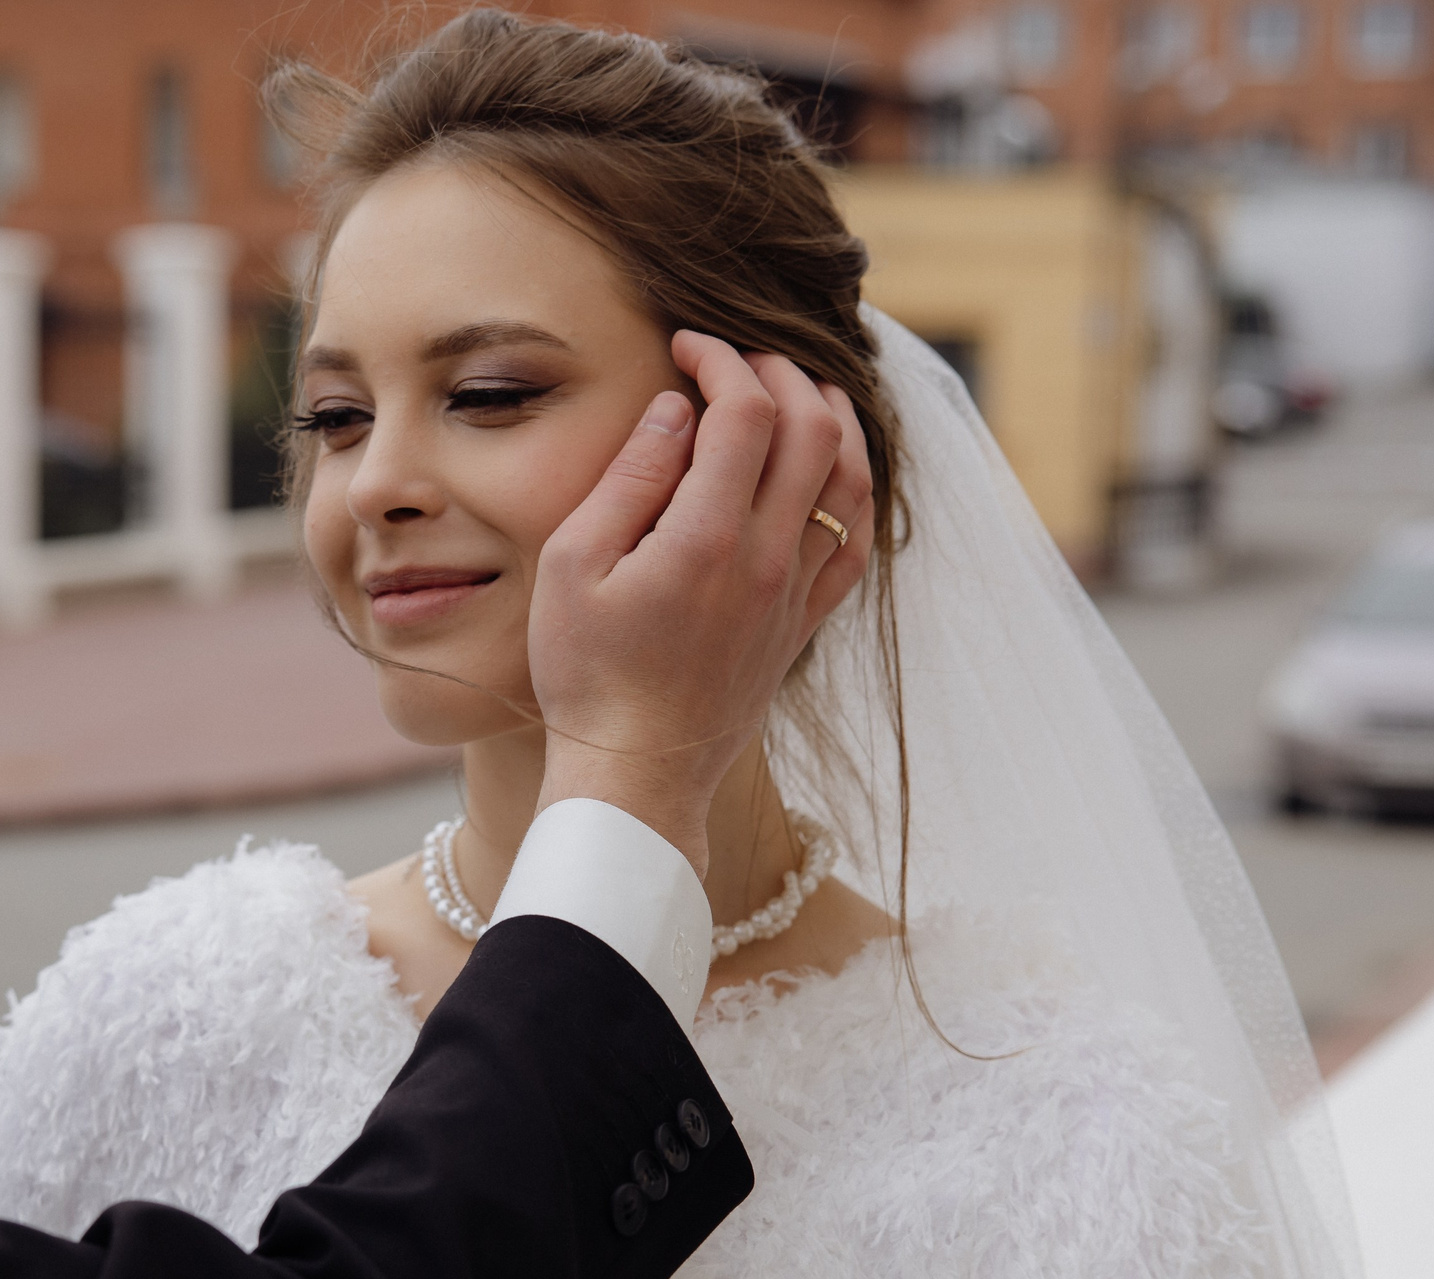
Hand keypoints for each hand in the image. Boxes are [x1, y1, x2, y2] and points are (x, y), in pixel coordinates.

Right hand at [528, 331, 872, 876]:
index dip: (720, 361)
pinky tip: (828, 468)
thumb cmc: (586, 675)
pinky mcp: (805, 623)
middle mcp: (768, 560)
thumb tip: (675, 410)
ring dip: (830, 418)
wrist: (636, 776)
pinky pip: (858, 539)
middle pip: (812, 428)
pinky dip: (853, 486)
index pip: (745, 413)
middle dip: (778, 373)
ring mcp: (797, 593)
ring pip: (851, 477)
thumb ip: (629, 479)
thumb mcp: (575, 567)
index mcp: (706, 539)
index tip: (685, 347)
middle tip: (734, 361)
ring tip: (793, 392)